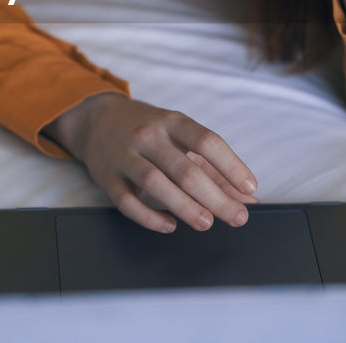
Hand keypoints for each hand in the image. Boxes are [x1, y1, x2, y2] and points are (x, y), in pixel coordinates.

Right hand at [49, 92, 259, 233]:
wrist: (96, 120)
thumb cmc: (149, 131)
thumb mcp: (180, 136)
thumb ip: (214, 166)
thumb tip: (248, 197)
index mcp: (172, 121)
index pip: (206, 140)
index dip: (231, 165)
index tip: (250, 187)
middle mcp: (148, 136)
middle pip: (184, 169)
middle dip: (215, 197)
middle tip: (237, 217)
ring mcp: (124, 155)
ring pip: (155, 184)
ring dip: (184, 206)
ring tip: (206, 223)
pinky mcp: (106, 177)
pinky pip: (127, 201)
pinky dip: (149, 217)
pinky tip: (169, 225)